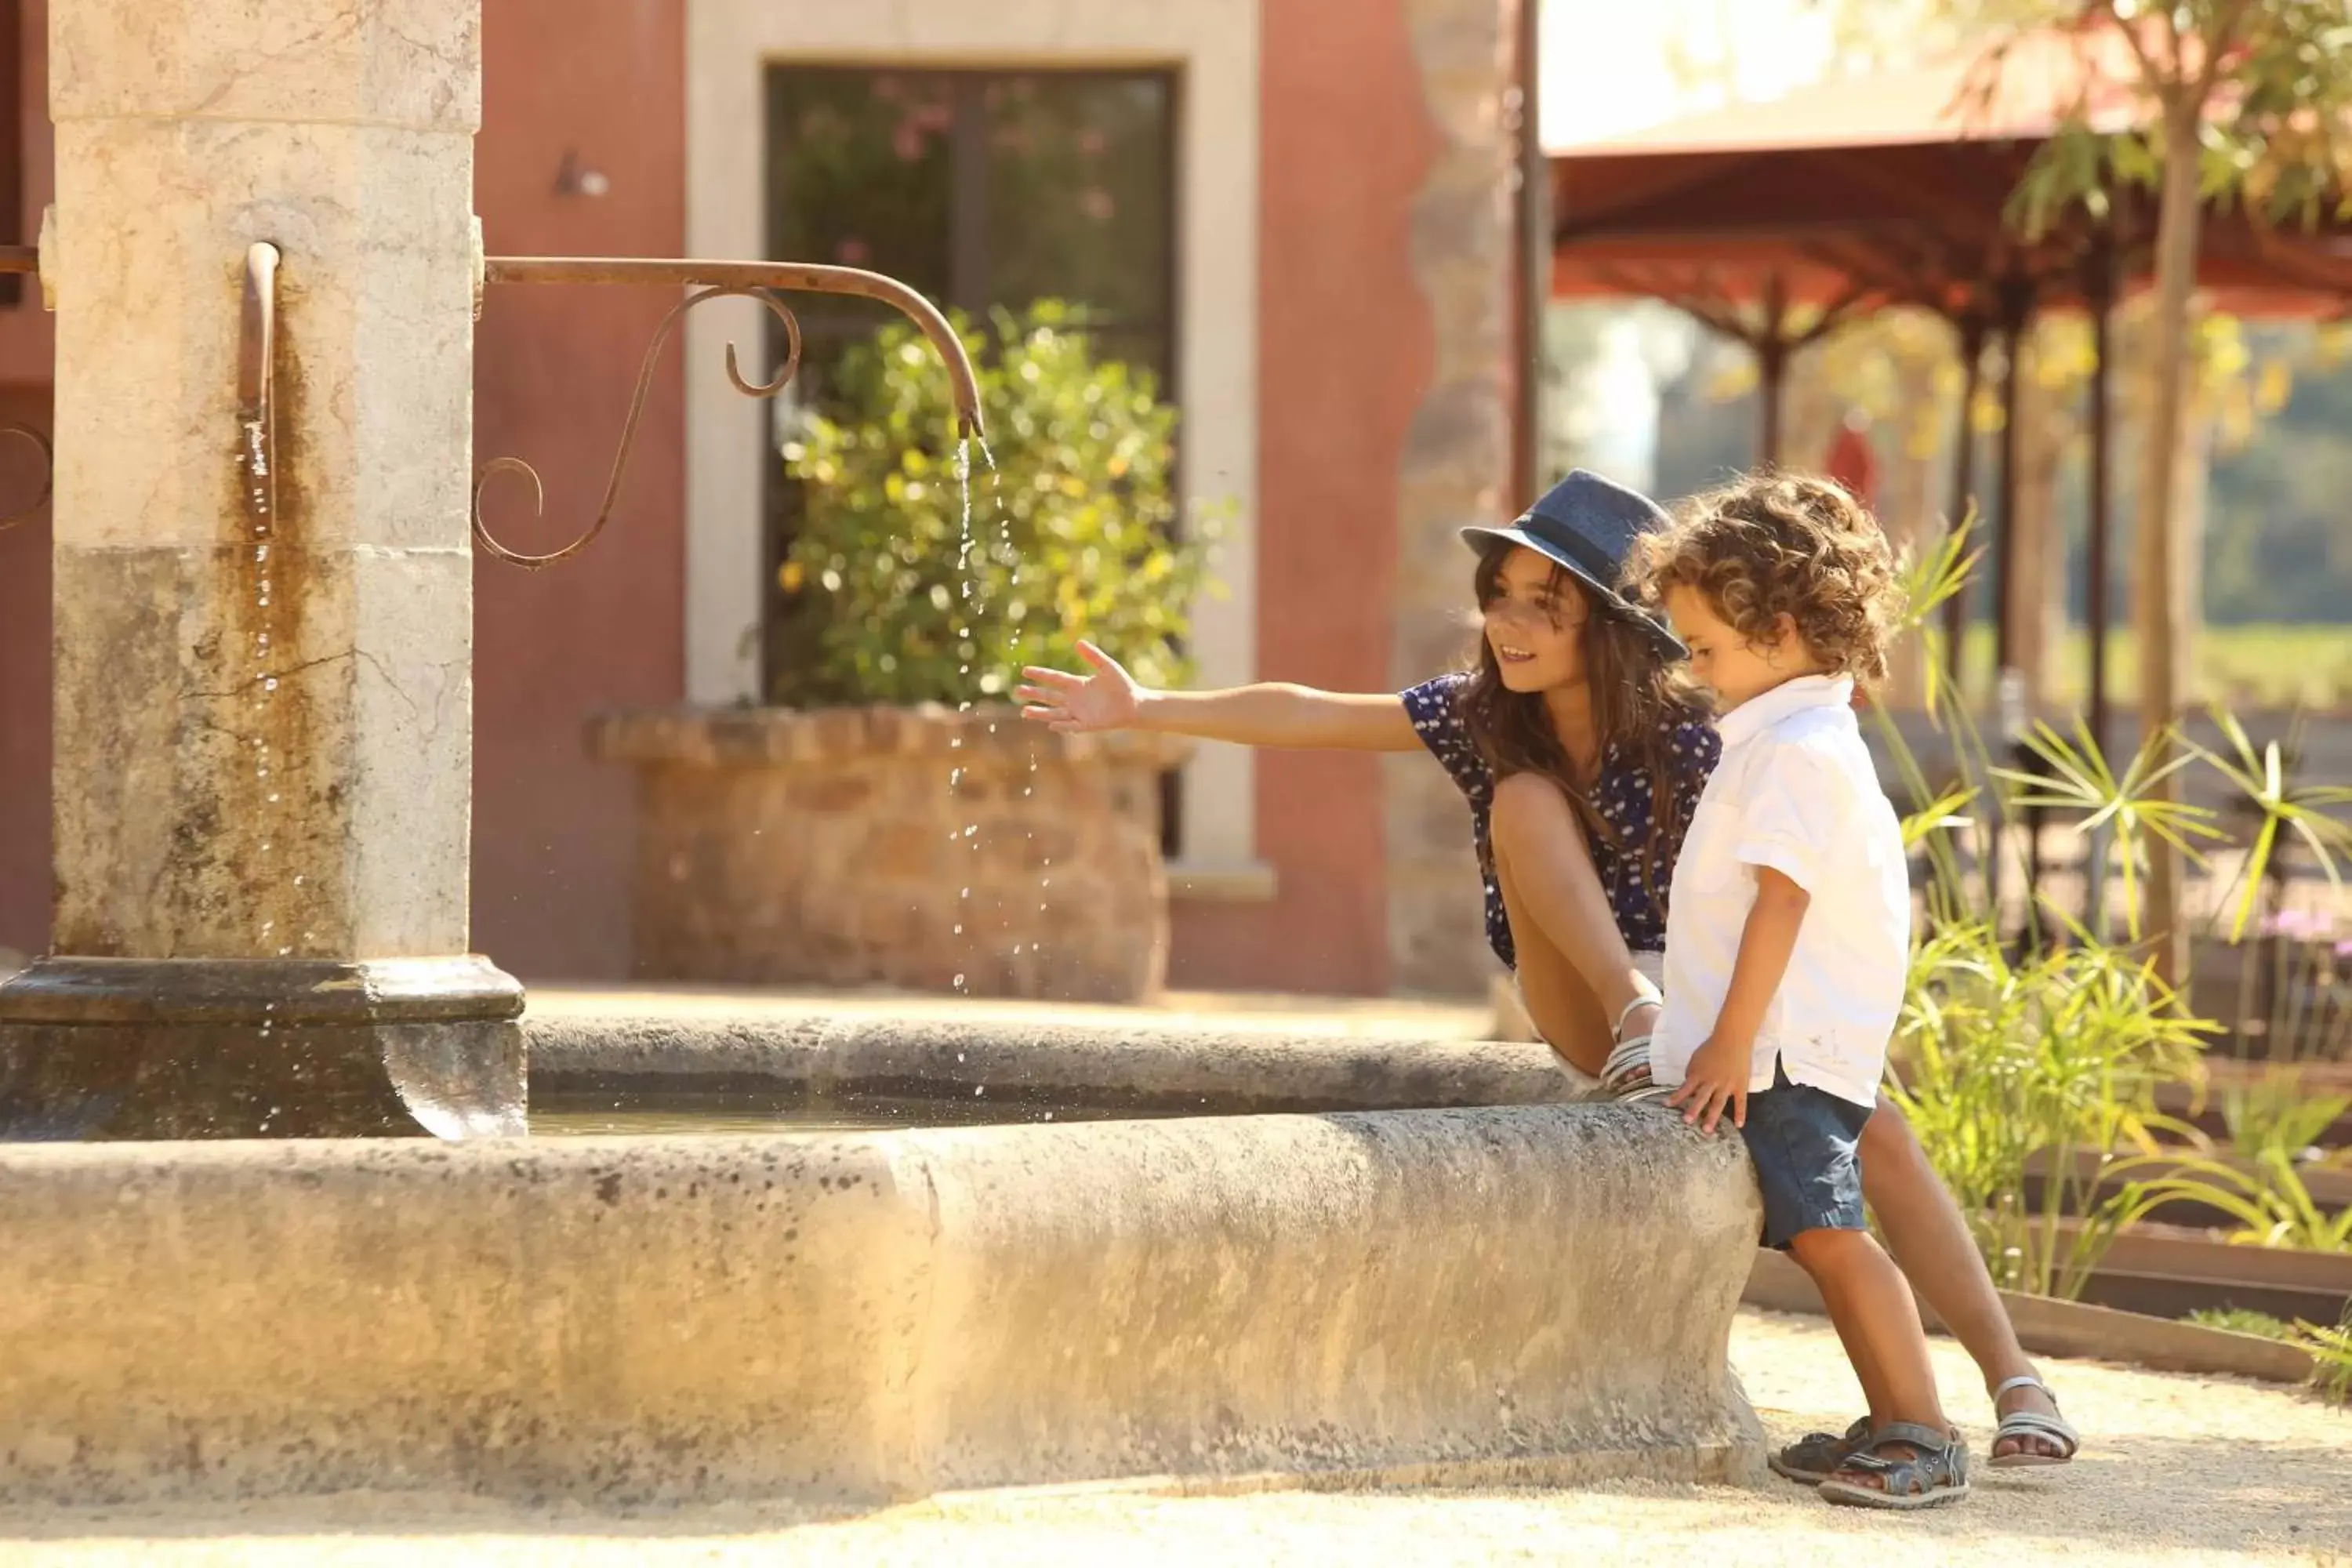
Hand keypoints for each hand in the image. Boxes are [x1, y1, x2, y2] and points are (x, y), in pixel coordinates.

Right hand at [1017, 641, 1144, 733]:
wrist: (1134, 704)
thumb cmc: (1122, 685)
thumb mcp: (1107, 667)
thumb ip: (1093, 656)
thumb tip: (1078, 642)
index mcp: (1077, 684)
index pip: (1054, 678)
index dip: (1040, 674)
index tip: (1025, 671)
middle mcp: (1074, 699)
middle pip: (1049, 696)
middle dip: (1033, 693)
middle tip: (1017, 690)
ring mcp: (1079, 713)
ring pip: (1054, 713)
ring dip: (1040, 713)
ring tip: (1024, 711)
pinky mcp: (1086, 724)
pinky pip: (1071, 725)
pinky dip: (1062, 725)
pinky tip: (1051, 724)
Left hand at [1666, 1035, 1749, 1133]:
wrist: (1733, 1038)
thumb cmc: (1712, 1048)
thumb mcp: (1696, 1059)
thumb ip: (1692, 1074)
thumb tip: (1687, 1088)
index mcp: (1699, 1074)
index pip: (1685, 1088)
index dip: (1676, 1097)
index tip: (1666, 1105)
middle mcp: (1712, 1081)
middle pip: (1701, 1097)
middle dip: (1694, 1109)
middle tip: (1687, 1122)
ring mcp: (1727, 1084)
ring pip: (1718, 1103)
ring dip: (1712, 1116)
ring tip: (1707, 1130)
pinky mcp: (1740, 1086)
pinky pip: (1741, 1102)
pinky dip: (1740, 1114)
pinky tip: (1739, 1126)